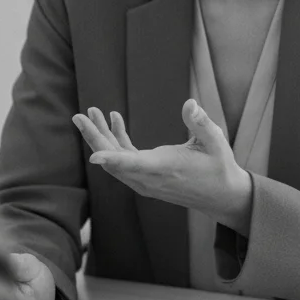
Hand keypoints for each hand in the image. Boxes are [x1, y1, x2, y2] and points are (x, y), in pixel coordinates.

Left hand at [72, 100, 252, 233]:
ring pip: (115, 160)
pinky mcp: (146, 177)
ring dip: (101, 137)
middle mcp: (150, 178)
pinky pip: (124, 160)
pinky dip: (117, 142)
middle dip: (94, 137)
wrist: (221, 195)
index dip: (112, 159)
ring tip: (91, 113)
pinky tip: (115, 120)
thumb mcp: (215, 142)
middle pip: (114, 160)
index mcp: (165, 168)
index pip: (133, 165)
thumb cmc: (219, 166)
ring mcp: (145, 180)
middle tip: (79, 116)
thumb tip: (190, 104)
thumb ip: (200, 123)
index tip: (93, 155)